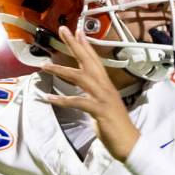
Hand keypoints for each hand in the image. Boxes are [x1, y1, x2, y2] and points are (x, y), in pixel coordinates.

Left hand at [40, 26, 139, 161]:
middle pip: (88, 61)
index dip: (85, 45)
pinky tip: (48, 97)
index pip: (94, 60)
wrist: (130, 143)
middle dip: (74, 45)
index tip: (76, 31)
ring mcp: (103, 98)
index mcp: (106, 85)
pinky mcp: (99, 111)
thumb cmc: (115, 127)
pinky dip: (62, 100)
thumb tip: (84, 95)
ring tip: (44, 65)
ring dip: (61, 70)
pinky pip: (78, 102)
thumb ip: (93, 97)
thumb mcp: (103, 107)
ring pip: (80, 78)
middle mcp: (105, 87)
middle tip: (63, 30)